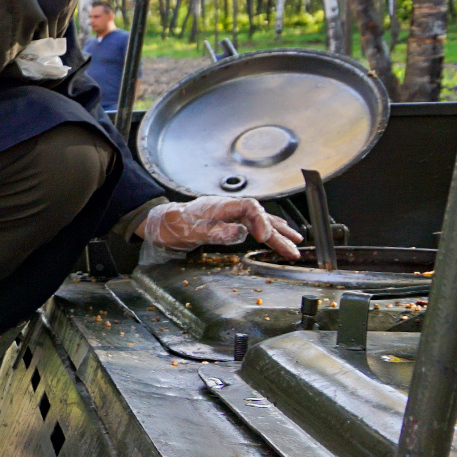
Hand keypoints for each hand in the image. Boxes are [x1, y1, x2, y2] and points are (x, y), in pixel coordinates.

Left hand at [139, 196, 302, 259]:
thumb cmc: (173, 225)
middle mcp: (229, 208)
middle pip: (260, 217)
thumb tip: (240, 232)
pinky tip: (279, 235)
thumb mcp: (191, 231)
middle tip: (292, 250)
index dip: (260, 221)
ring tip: (295, 244)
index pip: (250, 207)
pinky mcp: (229, 222)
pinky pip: (253, 225)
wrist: (162, 223)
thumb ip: (216, 232)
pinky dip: (267, 231)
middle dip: (277, 234)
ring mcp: (230, 214)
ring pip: (259, 222)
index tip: (263, 238)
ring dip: (277, 234)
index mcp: (220, 206)